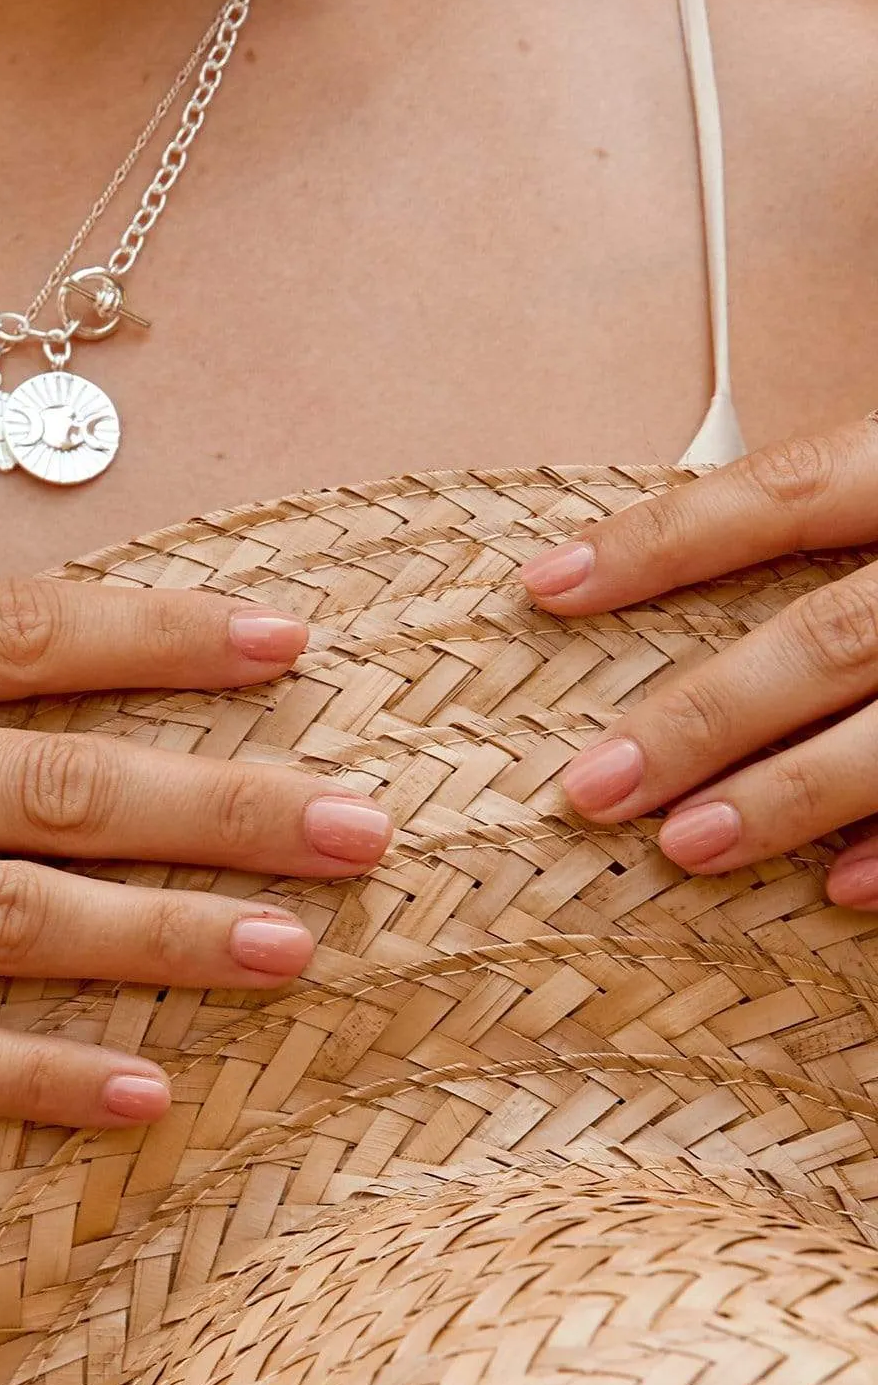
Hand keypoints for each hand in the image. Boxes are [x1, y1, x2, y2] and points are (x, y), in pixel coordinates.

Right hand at [0, 578, 394, 1131]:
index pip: (11, 631)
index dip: (165, 636)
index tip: (292, 641)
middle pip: (55, 780)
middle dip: (227, 800)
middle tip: (366, 822)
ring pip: (11, 917)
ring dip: (172, 936)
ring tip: (302, 951)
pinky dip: (35, 1078)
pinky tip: (143, 1094)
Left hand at [520, 416, 877, 899]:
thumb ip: (841, 503)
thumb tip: (649, 564)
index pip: (783, 493)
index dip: (659, 541)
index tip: (543, 585)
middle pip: (832, 637)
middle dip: (704, 717)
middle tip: (589, 786)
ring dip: (792, 797)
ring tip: (682, 848)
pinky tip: (837, 891)